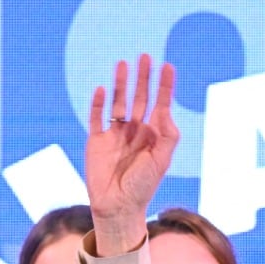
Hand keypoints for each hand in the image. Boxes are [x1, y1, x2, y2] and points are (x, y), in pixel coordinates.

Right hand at [86, 54, 178, 255]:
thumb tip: (166, 112)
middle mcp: (135, 132)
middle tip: (145, 56)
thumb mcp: (160, 162)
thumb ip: (167, 137)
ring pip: (119, 103)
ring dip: (121, 84)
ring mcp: (115, 135)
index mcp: (153, 136)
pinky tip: (102, 89)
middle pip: (140, 98)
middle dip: (143, 78)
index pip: (160, 104)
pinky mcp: (96, 141)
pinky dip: (98, 103)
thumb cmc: (143, 187)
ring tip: (123, 64)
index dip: (164, 86)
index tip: (167, 66)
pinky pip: (97, 117)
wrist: (118, 207)